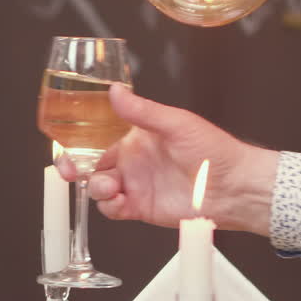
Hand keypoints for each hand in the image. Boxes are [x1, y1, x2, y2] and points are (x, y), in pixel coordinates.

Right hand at [62, 84, 278, 234]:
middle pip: (91, 165)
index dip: (78, 143)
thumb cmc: (214, 151)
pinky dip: (109, 207)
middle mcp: (132, 162)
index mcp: (136, 138)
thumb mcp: (176, 123)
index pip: (97, 139)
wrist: (234, 187)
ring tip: (111, 186)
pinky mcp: (140, 208)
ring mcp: (135, 185)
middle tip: (70, 171)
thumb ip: (142, 111)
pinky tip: (119, 200)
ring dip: (97, 187)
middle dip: (75, 168)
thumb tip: (115, 91)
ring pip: (99, 188)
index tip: (67, 147)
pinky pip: (113, 209)